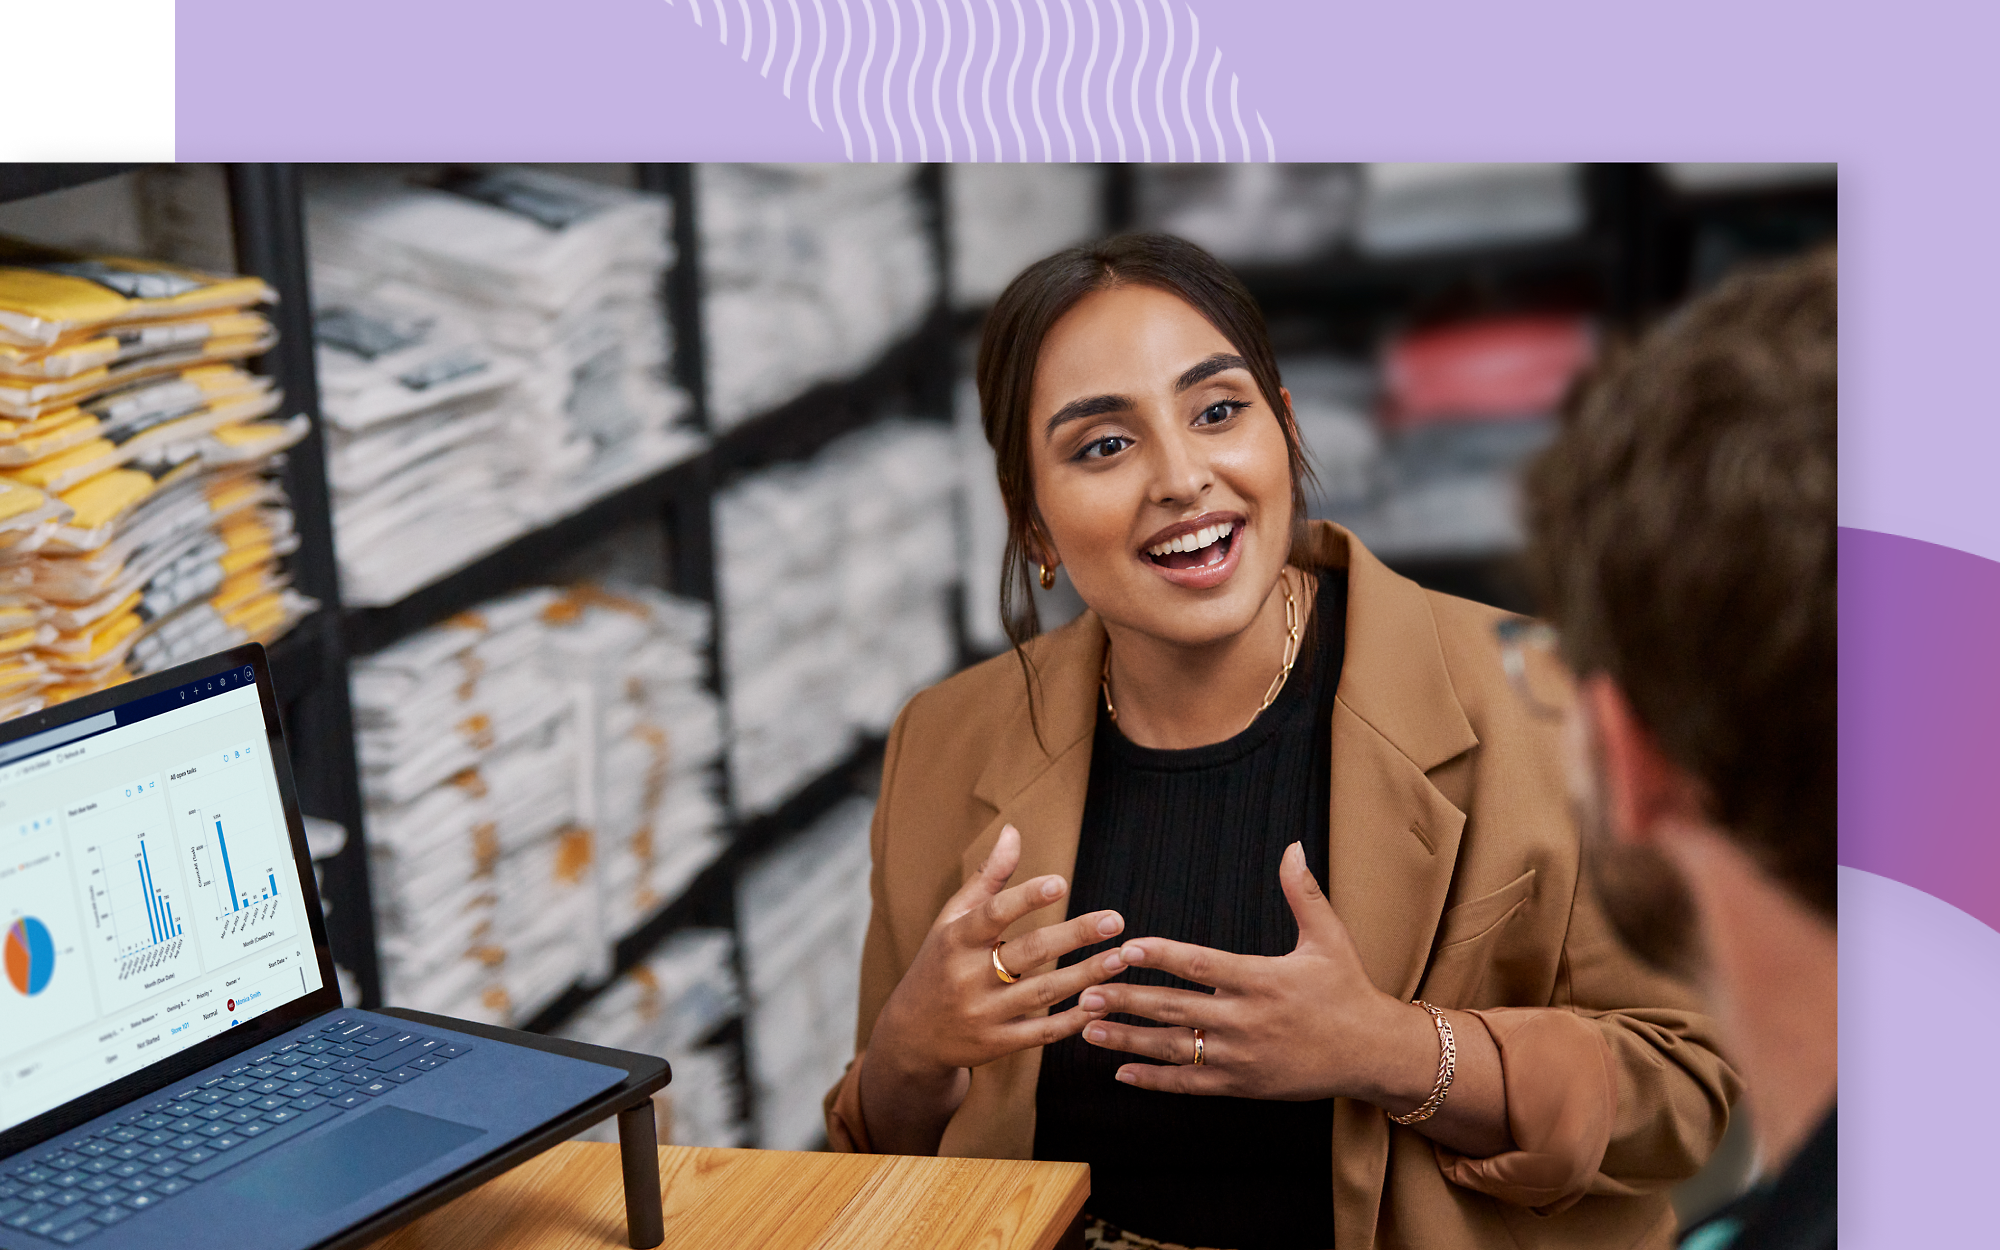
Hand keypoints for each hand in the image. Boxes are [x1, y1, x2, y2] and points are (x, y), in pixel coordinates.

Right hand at [861, 824, 1130, 1149]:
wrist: (911, 1035)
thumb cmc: (939, 963)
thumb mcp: (952, 920)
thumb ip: (987, 878)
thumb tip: (1013, 831)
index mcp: (956, 940)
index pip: (994, 914)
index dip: (1027, 898)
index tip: (1062, 882)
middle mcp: (968, 977)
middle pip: (1030, 952)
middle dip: (1076, 935)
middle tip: (1116, 920)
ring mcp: (983, 1013)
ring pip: (1044, 992)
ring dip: (1087, 976)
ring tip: (1121, 958)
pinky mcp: (997, 1044)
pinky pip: (1043, 1032)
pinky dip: (1074, 1019)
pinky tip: (1102, 1002)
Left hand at [1078, 840, 1425, 1103]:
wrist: (1371, 1053)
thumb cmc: (1347, 990)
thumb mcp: (1329, 938)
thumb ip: (1302, 894)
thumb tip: (1292, 846)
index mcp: (1263, 980)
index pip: (1202, 966)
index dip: (1162, 957)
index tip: (1125, 949)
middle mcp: (1247, 1020)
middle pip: (1176, 1008)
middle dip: (1127, 999)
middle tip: (1084, 989)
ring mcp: (1243, 1058)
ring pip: (1175, 1048)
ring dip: (1128, 1039)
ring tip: (1088, 1027)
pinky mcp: (1243, 1085)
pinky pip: (1191, 1083)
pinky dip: (1154, 1079)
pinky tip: (1121, 1071)